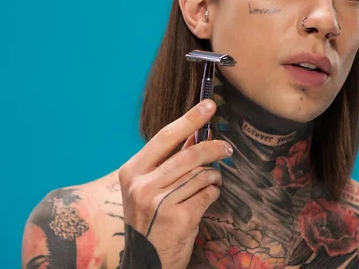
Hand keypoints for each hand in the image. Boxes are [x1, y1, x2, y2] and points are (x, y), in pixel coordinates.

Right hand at [118, 99, 232, 268]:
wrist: (147, 261)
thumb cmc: (150, 220)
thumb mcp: (150, 187)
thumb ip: (171, 159)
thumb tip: (197, 133)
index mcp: (132, 171)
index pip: (164, 137)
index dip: (189, 119)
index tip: (209, 105)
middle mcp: (142, 185)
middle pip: (188, 155)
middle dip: (213, 148)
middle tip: (227, 147)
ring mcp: (160, 202)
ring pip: (201, 174)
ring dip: (213, 176)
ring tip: (211, 182)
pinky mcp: (180, 217)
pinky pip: (208, 193)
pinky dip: (213, 192)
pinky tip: (206, 198)